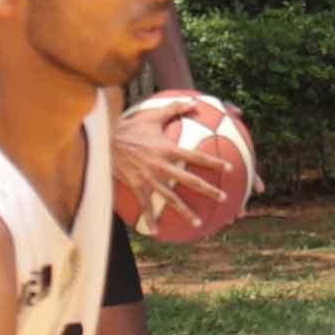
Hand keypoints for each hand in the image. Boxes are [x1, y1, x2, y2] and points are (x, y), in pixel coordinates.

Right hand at [116, 91, 258, 242]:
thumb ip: (175, 109)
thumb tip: (194, 102)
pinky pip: (145, 205)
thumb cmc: (130, 126)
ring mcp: (149, 178)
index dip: (213, 162)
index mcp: (168, 149)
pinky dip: (150, 219)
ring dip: (185, 211)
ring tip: (199, 222)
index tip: (229, 169)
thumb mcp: (153, 115)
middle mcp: (161, 166)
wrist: (105, 140)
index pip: (196, 156)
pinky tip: (156, 231)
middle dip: (208, 190)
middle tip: (223, 198)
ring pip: (171, 198)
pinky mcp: (136, 186)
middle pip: (189, 181)